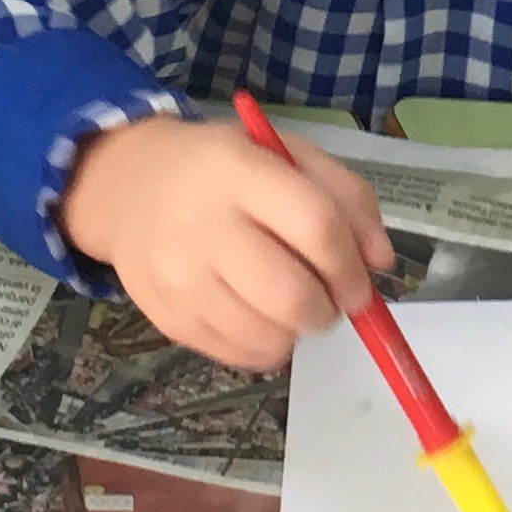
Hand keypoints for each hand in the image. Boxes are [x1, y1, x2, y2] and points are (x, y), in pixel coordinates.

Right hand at [59, 115, 394, 368]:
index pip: (315, 226)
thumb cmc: (225, 169)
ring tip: (291, 303)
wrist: (130, 187)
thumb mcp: (288, 154)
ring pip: (269, 337)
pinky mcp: (168, 319)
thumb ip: (347, 197)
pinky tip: (259, 314)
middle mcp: (202, 227)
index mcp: (238, 172)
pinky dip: (268, 346)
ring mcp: (179, 279)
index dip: (351, 264)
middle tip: (329, 299)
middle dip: (329, 308)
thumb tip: (381, 262)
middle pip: (291, 295)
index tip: (361, 281)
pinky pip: (241, 357)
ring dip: (299, 330)